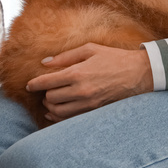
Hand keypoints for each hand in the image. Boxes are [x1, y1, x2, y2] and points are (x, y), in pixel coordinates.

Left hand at [25, 43, 153, 122]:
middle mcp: (81, 90)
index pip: (47, 82)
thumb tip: (45, 62)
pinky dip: (59, 117)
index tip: (29, 84)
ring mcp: (88, 103)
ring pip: (58, 111)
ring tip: (50, 99)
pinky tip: (56, 112)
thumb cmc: (114, 58)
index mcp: (77, 72)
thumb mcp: (89, 49)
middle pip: (51, 97)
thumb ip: (65, 56)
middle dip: (44, 93)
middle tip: (44, 89)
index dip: (34, 84)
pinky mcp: (94, 111)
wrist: (138, 73)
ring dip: (50, 106)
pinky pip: (71, 119)